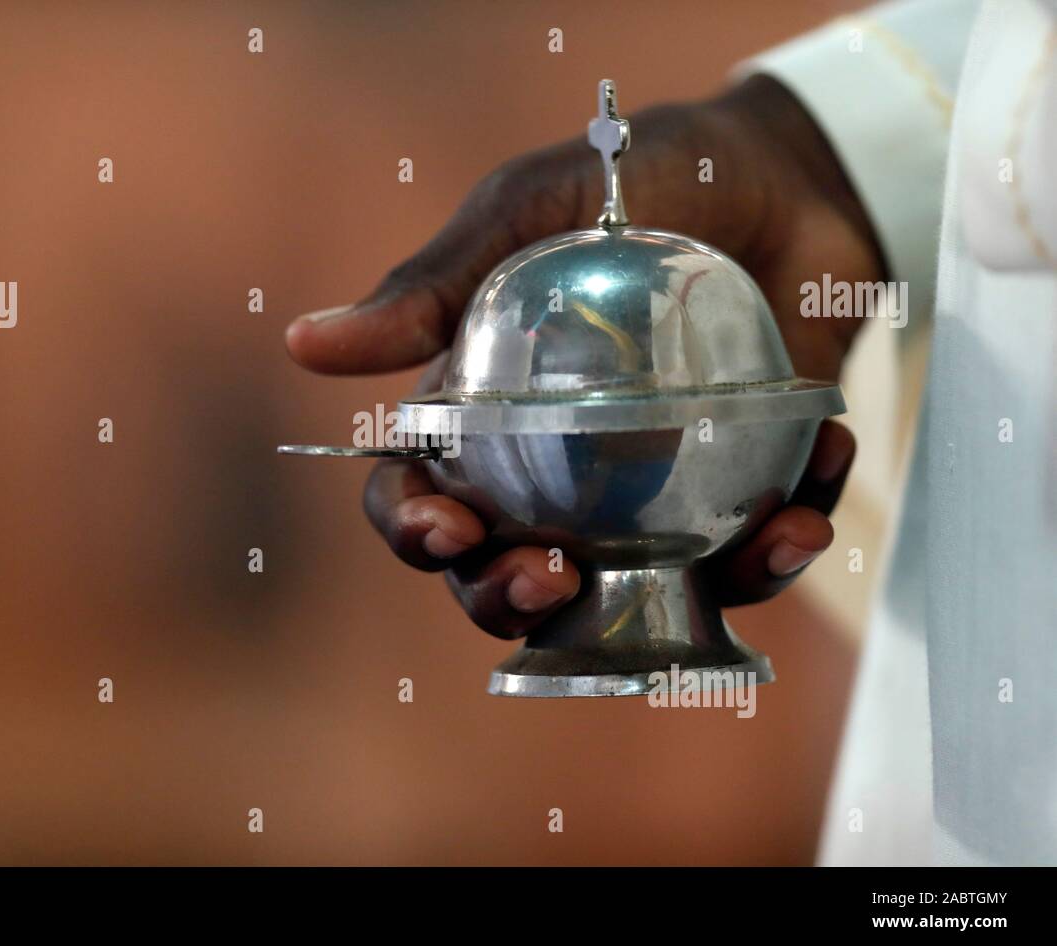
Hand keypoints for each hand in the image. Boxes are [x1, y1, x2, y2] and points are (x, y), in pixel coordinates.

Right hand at [285, 77, 880, 637]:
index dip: (414, 531)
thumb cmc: (633, 183)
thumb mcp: (526, 214)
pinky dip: (782, 544)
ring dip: (667, 607)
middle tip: (552, 579)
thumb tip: (303, 343)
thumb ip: (430, 287)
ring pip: (626, 596)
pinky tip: (809, 500)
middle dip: (510, 601)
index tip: (448, 532)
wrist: (779, 172)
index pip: (419, 497)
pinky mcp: (733, 498)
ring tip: (728, 561)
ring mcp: (642, 497)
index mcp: (480, 417)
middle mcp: (550, 475)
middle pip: (502, 573)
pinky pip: (748, 554)